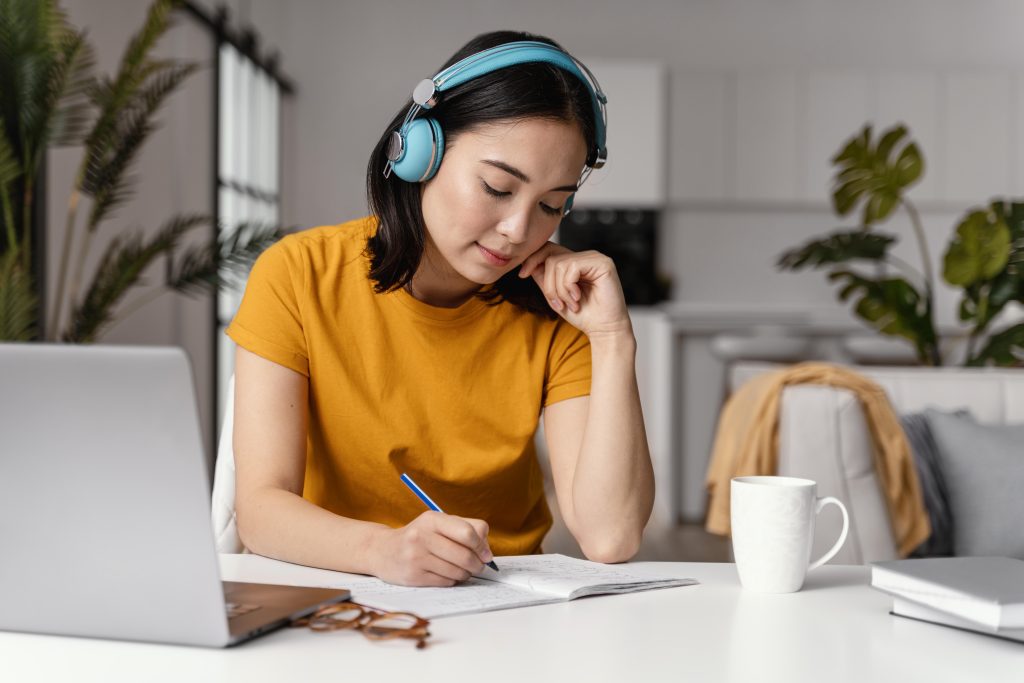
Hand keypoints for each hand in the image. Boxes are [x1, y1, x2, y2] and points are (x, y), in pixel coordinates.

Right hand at [371, 511, 493, 586]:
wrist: (384, 551)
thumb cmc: (420, 536)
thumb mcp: (439, 524)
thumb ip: (467, 529)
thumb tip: (487, 552)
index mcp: (432, 519)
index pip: (468, 533)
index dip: (482, 546)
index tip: (486, 554)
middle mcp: (422, 536)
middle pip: (465, 556)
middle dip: (477, 564)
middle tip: (478, 566)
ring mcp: (416, 557)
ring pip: (457, 571)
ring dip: (465, 574)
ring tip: (461, 570)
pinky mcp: (413, 576)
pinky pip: (445, 582)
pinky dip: (452, 580)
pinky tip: (446, 574)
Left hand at [518, 243, 631, 338]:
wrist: (604, 330)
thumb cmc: (583, 315)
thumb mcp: (555, 296)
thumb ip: (544, 279)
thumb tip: (528, 265)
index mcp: (575, 262)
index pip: (549, 249)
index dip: (533, 259)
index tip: (522, 275)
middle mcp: (585, 257)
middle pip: (551, 258)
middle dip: (548, 284)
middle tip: (557, 303)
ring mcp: (594, 258)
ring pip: (558, 263)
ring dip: (559, 289)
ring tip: (571, 303)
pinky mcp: (602, 263)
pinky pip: (572, 267)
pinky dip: (569, 287)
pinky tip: (578, 298)